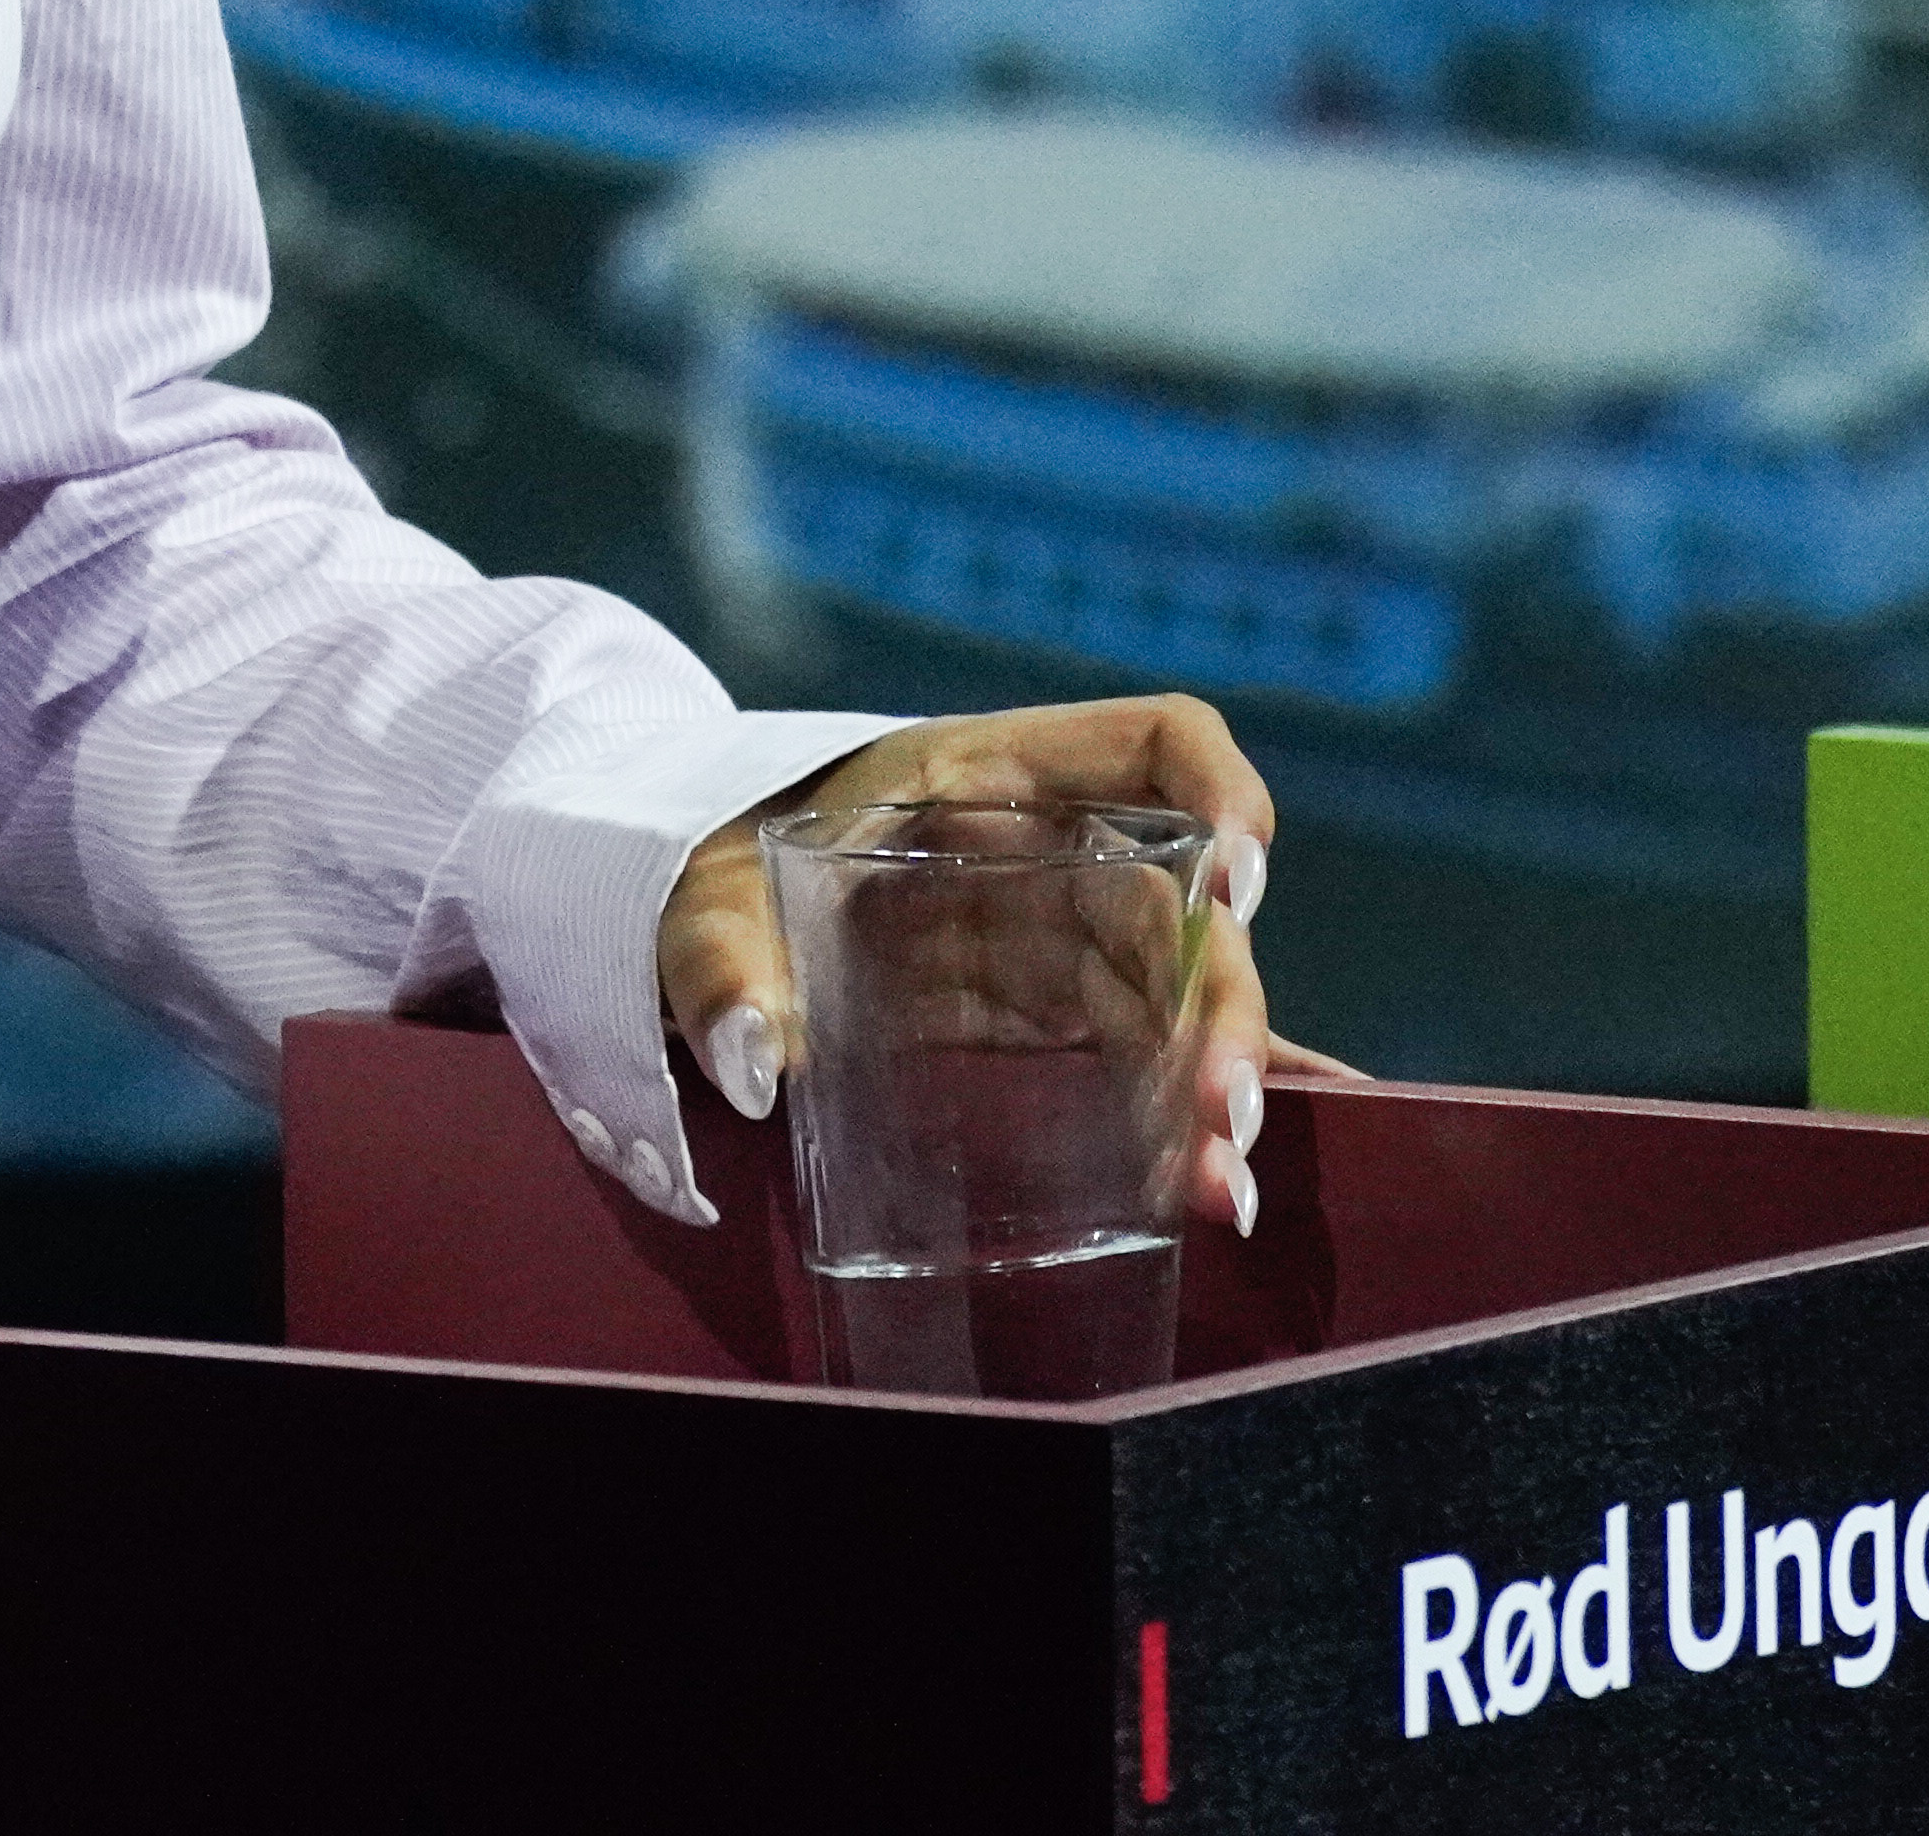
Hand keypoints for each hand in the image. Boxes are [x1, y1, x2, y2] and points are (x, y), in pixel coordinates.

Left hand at [662, 693, 1336, 1229]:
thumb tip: (752, 1053)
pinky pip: (1136, 1060)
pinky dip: (1182, 1116)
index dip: (1218, 792)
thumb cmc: (706, 868)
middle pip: (1182, 907)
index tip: (1238, 883)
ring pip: (1175, 999)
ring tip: (1222, 1186)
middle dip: (1222, 1004)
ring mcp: (1055, 940)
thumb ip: (715, 962)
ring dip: (1212, 1084)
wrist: (690, 919)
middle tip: (1221, 1111)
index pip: (1150, 743)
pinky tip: (1228, 1185)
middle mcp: (1051, 851)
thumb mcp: (698, 897)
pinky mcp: (1041, 1023)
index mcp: (988, 776)